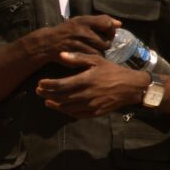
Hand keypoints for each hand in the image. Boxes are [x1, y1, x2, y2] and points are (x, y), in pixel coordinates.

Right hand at [25, 14, 119, 64]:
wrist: (48, 42)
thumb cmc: (68, 31)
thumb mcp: (81, 21)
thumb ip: (100, 21)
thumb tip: (120, 24)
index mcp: (83, 20)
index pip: (107, 23)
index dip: (110, 30)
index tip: (107, 33)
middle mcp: (81, 31)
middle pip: (106, 41)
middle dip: (106, 44)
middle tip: (99, 43)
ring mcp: (79, 44)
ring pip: (101, 51)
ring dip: (99, 52)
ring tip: (92, 49)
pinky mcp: (77, 54)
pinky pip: (92, 58)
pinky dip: (93, 57)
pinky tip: (87, 55)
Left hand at [37, 52, 153, 117]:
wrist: (131, 87)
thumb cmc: (112, 71)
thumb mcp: (96, 60)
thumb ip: (78, 58)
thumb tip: (61, 54)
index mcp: (85, 80)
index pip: (61, 85)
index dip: (48, 85)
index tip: (40, 83)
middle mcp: (86, 94)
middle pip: (61, 97)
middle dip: (47, 95)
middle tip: (38, 91)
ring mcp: (90, 105)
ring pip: (67, 108)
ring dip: (55, 105)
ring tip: (46, 101)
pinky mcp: (95, 113)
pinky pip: (77, 115)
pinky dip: (67, 112)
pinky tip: (62, 108)